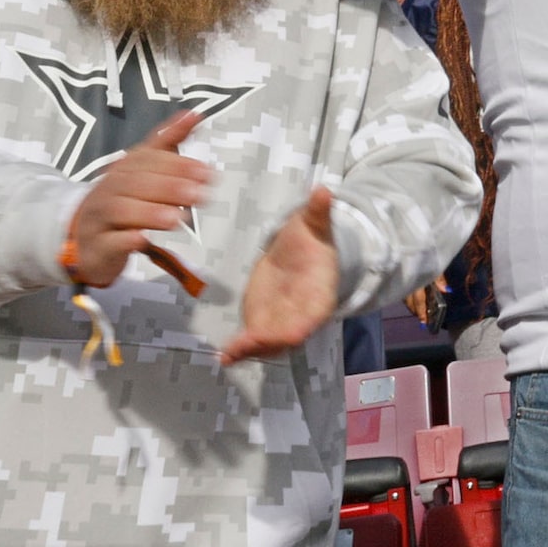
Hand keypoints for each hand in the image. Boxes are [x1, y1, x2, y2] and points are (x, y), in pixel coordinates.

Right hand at [65, 109, 210, 288]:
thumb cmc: (122, 199)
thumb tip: (195, 114)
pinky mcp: (97, 246)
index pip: (146, 160)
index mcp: (123, 169)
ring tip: (177, 217)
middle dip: (168, 187)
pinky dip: (125, 239)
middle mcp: (108, 190)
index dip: (176, 164)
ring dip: (149, 213)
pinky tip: (143, 238)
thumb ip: (168, 141)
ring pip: (119, 211)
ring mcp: (99, 218)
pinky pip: (108, 241)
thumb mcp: (142, 169)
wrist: (85, 239)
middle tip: (198, 193)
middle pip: (134, 184)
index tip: (206, 172)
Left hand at [221, 186, 341, 366]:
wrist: (300, 251)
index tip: (279, 333)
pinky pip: (253, 341)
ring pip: (268, 344)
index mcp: (319, 294)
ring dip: (249, 352)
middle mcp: (302, 314)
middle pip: (286, 337)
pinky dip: (240, 350)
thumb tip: (324, 191)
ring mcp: (281, 321)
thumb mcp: (314, 224)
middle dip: (266, 344)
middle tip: (241, 346)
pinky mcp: (263, 322)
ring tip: (227, 356)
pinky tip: (223, 355)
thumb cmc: (310, 238)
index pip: (310, 317)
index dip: (295, 328)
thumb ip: (318, 212)